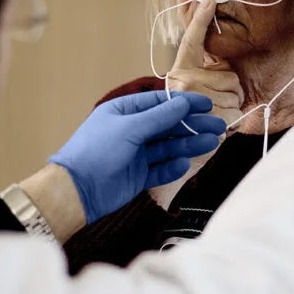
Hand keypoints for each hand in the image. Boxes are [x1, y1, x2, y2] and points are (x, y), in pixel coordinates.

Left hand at [49, 91, 225, 223]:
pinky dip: (173, 167)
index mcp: (124, 112)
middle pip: (168, 126)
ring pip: (168, 147)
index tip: (207, 105)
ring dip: (189, 145)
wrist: (76, 190)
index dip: (184, 104)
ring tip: (211, 143)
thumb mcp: (129, 128)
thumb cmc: (97, 151)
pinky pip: (160, 169)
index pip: (160, 103)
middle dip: (192, 125)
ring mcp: (135, 154)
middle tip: (217, 127)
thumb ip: (160, 117)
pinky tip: (184, 164)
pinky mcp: (138, 176)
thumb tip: (184, 104)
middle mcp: (131, 131)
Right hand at [169, 0, 243, 129]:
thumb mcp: (195, 87)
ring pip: (235, 97)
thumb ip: (208, 71)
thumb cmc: (190, 114)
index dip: (200, 18)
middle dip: (232, 94)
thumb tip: (217, 48)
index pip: (192, 39)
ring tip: (212, 116)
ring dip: (231, 111)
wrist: (172, 146)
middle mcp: (182, 80)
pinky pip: (235, 115)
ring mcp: (191, 99)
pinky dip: (231, 124)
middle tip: (214, 104)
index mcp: (182, 68)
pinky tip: (214, 127)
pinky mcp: (201, 118)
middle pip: (232, 78)